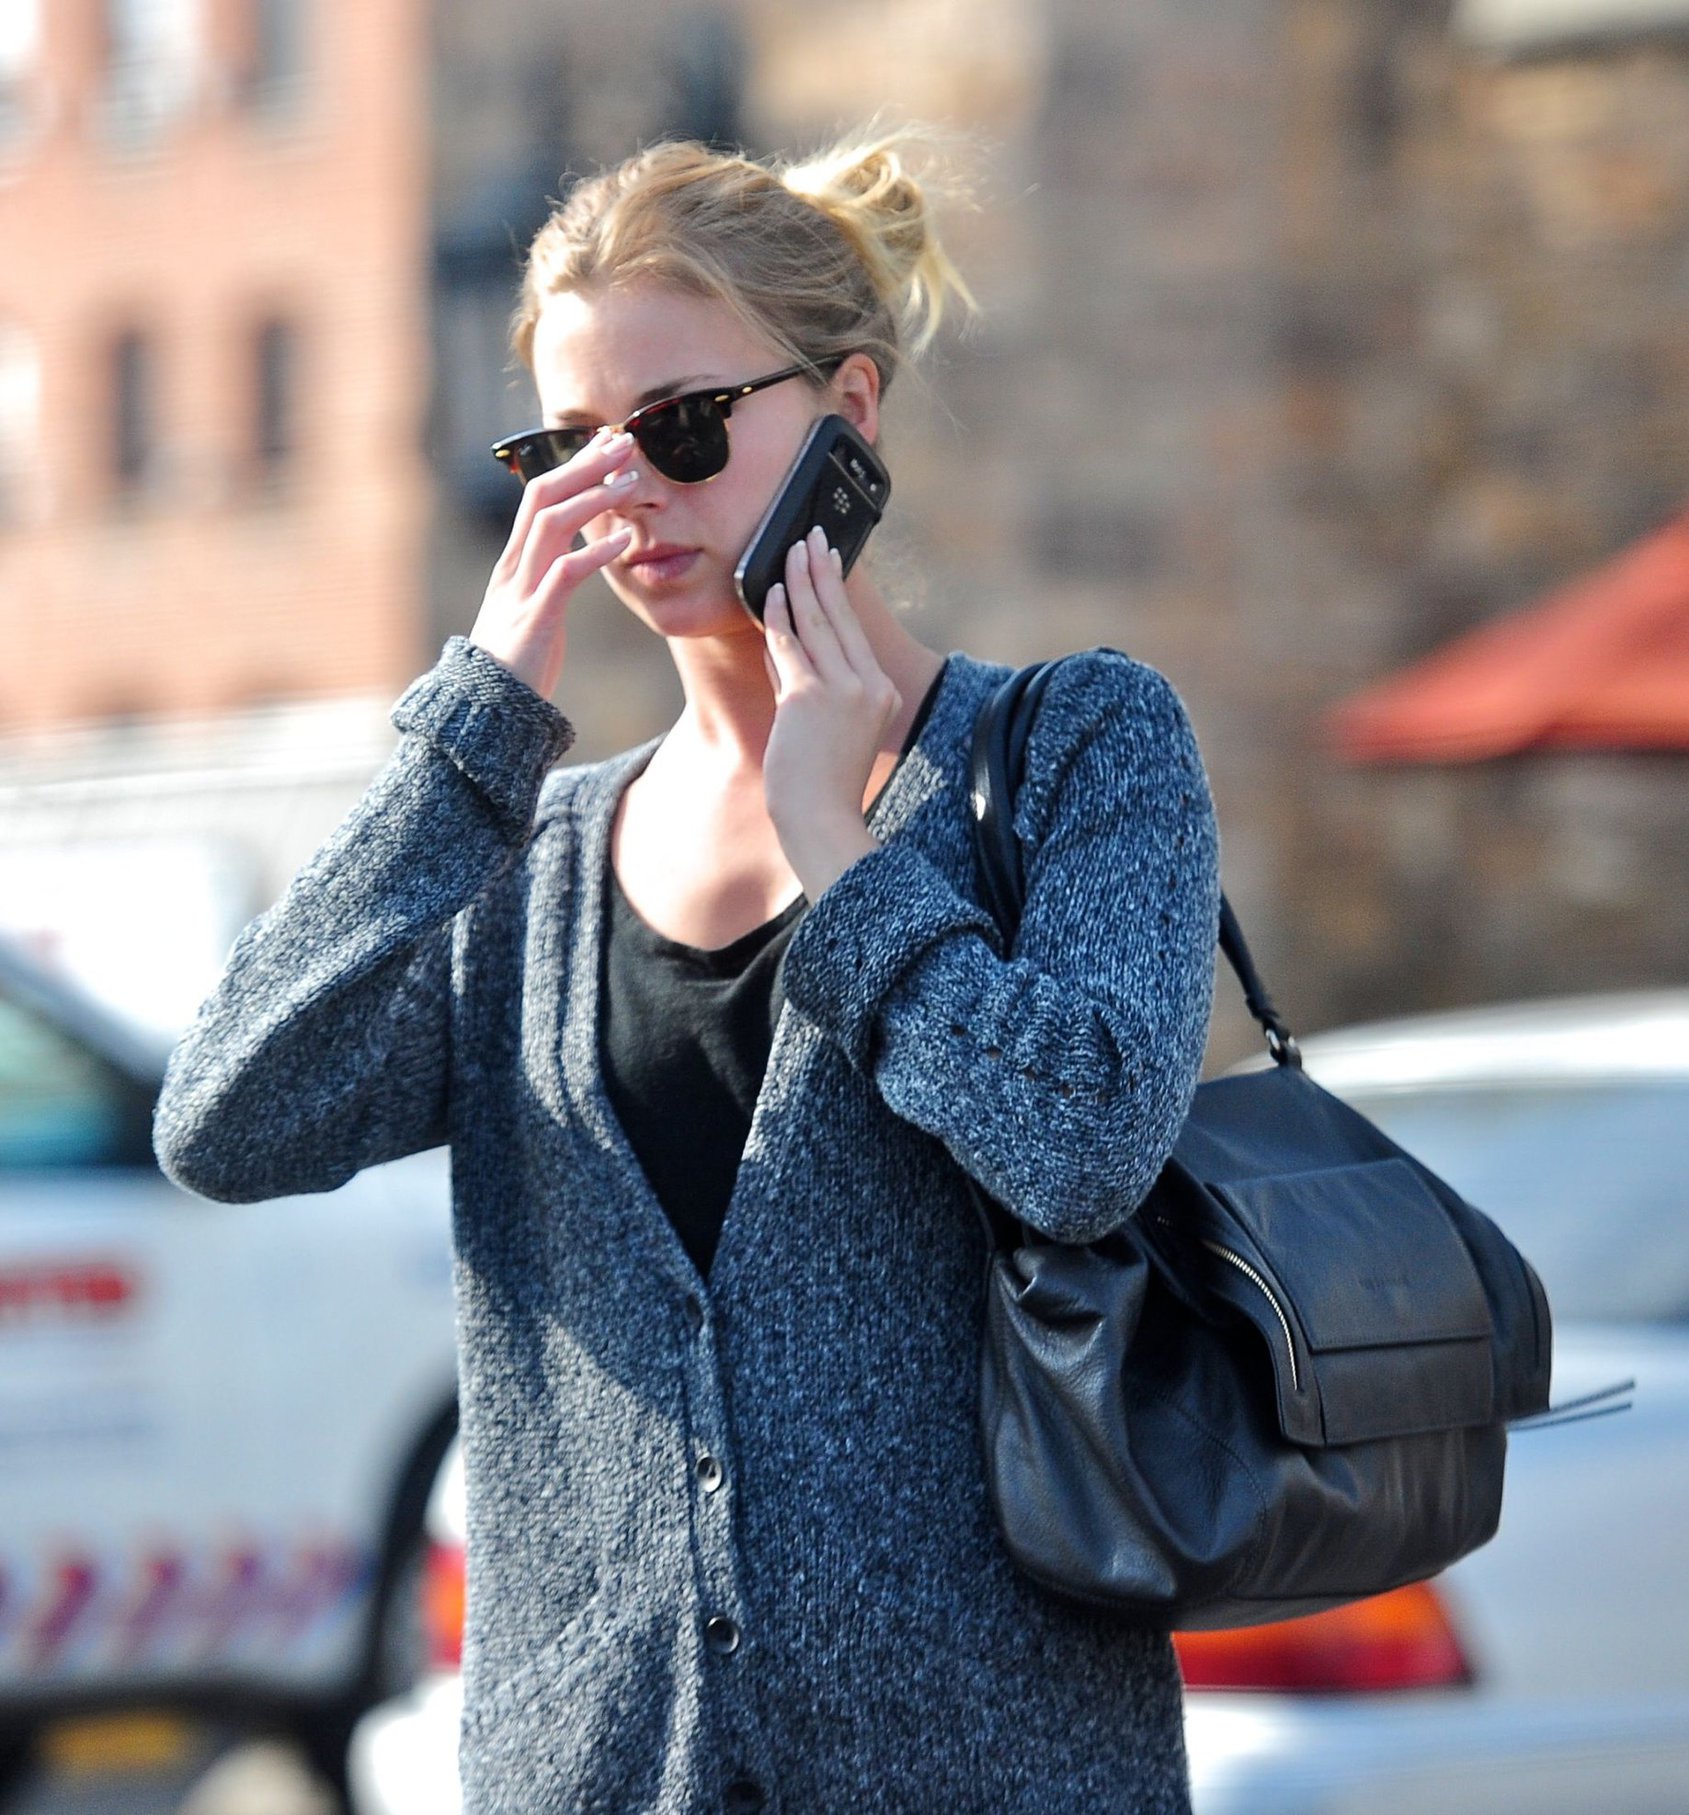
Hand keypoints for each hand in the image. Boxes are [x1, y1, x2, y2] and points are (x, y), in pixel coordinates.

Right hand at [467, 429, 639, 700]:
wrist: (486, 711)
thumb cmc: (516, 664)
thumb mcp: (531, 610)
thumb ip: (547, 580)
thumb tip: (571, 559)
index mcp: (514, 562)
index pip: (538, 496)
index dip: (571, 466)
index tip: (603, 444)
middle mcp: (513, 567)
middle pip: (542, 495)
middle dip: (582, 465)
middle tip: (622, 442)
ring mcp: (521, 590)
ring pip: (551, 523)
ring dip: (592, 498)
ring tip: (630, 483)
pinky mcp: (535, 618)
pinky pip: (565, 574)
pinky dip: (596, 552)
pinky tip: (625, 540)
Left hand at [761, 525, 901, 895]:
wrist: (820, 819)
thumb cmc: (818, 782)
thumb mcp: (825, 725)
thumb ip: (807, 682)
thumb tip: (782, 641)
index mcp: (881, 692)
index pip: (854, 631)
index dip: (837, 591)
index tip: (829, 559)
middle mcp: (869, 685)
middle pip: (840, 616)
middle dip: (822, 570)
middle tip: (810, 536)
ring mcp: (842, 690)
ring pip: (816, 622)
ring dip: (801, 580)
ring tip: (791, 550)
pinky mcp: (810, 698)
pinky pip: (790, 645)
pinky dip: (779, 616)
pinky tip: (771, 592)